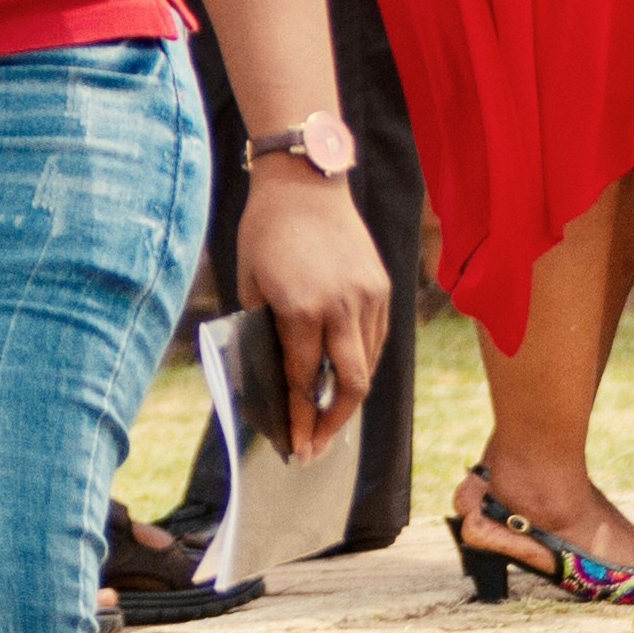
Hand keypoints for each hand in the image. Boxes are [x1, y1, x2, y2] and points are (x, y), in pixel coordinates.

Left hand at [232, 160, 390, 463]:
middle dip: (334, 422)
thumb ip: (265, 332)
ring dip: (350, 395)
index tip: (297, 450)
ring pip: (369, 363)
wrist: (305, 182)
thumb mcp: (252, 286)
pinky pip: (377, 337)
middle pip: (352, 383)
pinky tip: (346, 374)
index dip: (301, 421)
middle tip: (317, 448)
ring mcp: (368, 296)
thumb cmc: (266, 232)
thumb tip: (274, 376)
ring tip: (331, 417)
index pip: (306, 381)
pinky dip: (362, 362)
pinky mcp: (382, 286)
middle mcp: (342, 306)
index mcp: (302, 308)